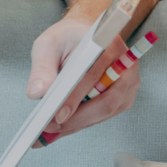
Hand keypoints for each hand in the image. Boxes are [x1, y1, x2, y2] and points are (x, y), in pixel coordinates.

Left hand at [27, 16, 139, 146]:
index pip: (94, 75)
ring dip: (78, 124)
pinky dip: (83, 123)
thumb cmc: (68, 38)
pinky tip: (63, 127)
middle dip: (77, 119)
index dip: (75, 97)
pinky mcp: (125, 95)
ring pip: (106, 111)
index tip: (57, 115)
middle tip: (48, 128)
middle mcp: (126, 64)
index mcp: (109, 45)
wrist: (86, 35)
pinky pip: (105, 114)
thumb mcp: (48, 45)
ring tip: (50, 131)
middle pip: (108, 100)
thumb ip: (42, 68)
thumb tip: (37, 93)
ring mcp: (129, 81)